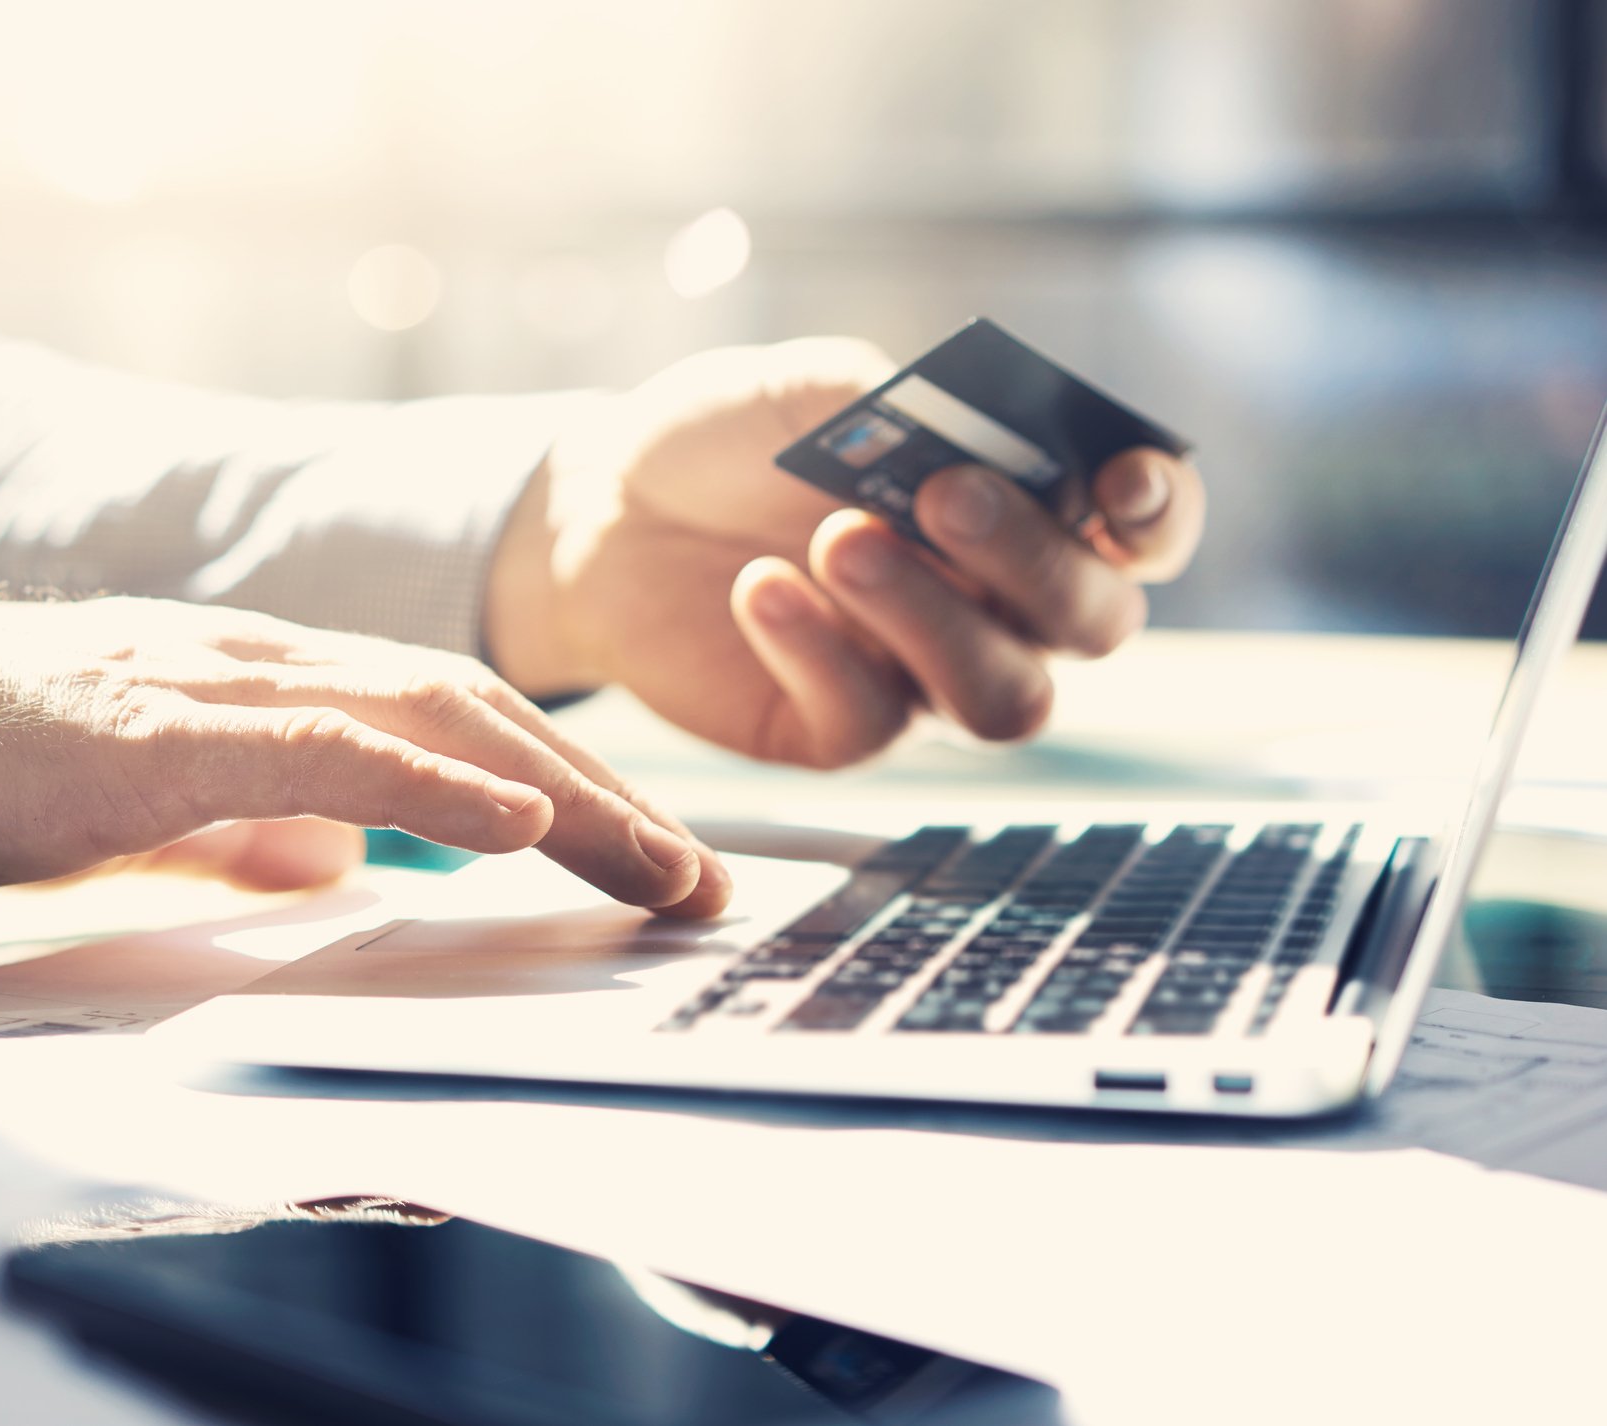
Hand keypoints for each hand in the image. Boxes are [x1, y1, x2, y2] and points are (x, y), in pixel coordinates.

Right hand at [0, 573, 730, 916]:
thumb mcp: (148, 806)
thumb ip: (245, 828)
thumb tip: (335, 866)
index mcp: (266, 684)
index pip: (450, 722)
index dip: (562, 782)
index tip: (642, 853)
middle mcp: (265, 664)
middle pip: (475, 714)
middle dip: (604, 796)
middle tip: (698, 874)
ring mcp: (218, 685)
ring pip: (429, 720)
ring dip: (560, 794)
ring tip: (655, 861)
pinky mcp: (161, 731)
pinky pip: (323, 749)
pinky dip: (432, 784)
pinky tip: (517, 821)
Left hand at [486, 339, 1204, 765]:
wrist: (608, 504)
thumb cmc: (733, 438)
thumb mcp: (816, 391)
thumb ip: (908, 408)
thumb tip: (979, 438)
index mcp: (1026, 509)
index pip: (1143, 533)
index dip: (1158, 514)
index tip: (1120, 481)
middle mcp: (1000, 606)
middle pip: (1093, 624)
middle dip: (1033, 559)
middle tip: (943, 495)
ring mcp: (925, 678)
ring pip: (1003, 697)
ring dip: (935, 619)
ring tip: (840, 540)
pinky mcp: (838, 730)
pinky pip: (870, 721)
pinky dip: (820, 649)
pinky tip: (760, 588)